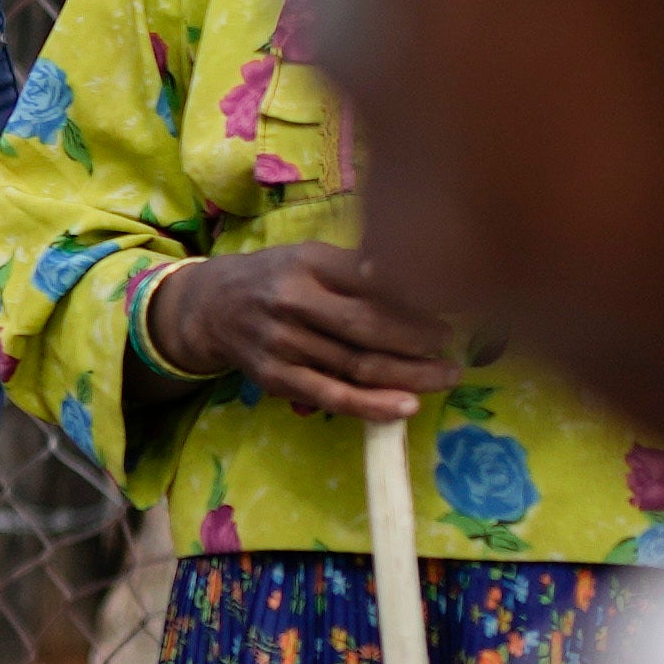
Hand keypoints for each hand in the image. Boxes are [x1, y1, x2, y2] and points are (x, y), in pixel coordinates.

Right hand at [147, 241, 451, 420]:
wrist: (209, 307)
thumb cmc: (277, 278)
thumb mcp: (311, 256)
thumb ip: (360, 267)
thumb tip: (428, 278)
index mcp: (308, 263)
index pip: (373, 280)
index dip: (419, 297)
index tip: (454, 305)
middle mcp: (292, 301)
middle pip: (369, 326)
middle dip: (421, 340)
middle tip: (453, 347)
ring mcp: (282, 343)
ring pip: (357, 365)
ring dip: (410, 375)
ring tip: (447, 376)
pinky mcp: (276, 378)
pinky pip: (332, 396)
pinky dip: (372, 405)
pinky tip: (406, 408)